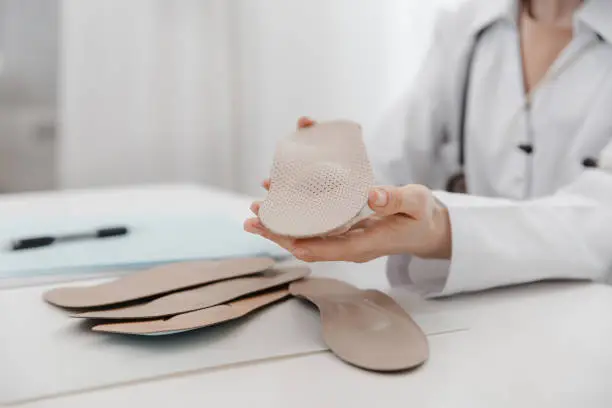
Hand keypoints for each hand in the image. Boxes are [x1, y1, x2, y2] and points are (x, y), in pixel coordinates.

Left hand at [243, 117, 451, 262]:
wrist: (424, 227)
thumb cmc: (421, 216)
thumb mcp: (416, 204)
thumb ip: (396, 200)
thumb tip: (372, 196)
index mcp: (365, 245)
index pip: (327, 250)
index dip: (301, 244)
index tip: (278, 235)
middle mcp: (348, 245)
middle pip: (307, 244)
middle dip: (278, 233)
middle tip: (253, 218)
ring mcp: (343, 238)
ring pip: (305, 235)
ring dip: (280, 223)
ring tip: (257, 209)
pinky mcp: (341, 228)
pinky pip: (314, 224)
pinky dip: (295, 212)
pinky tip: (281, 197)